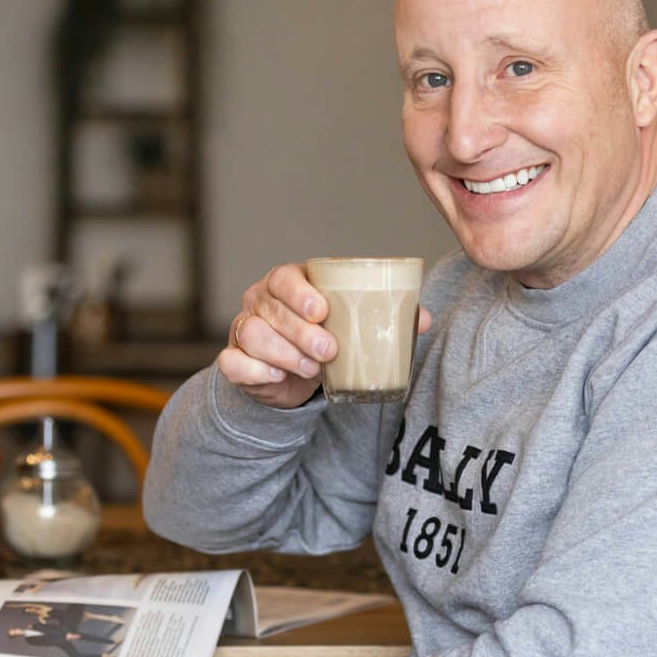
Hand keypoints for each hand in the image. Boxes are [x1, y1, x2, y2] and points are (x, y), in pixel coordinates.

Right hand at [218, 265, 434, 409]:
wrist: (293, 374)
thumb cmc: (323, 336)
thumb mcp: (351, 323)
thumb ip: (385, 317)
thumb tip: (423, 318)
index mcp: (287, 283)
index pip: (284, 278)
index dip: (299, 293)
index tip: (321, 310)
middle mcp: (260, 301)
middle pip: (271, 310)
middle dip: (301, 332)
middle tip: (329, 351)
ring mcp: (243, 328)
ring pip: (251, 335)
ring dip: (283, 354)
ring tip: (311, 369)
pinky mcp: (234, 359)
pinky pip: (232, 362)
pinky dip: (254, 371)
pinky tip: (276, 378)